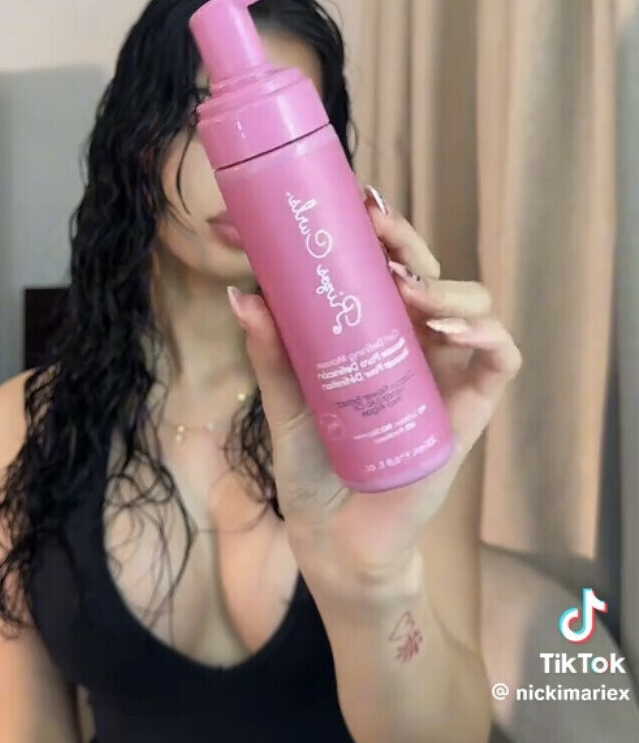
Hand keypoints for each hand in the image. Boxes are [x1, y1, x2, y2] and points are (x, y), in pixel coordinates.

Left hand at [226, 185, 521, 603]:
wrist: (335, 537)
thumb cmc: (313, 469)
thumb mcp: (286, 404)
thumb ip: (272, 354)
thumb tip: (242, 295)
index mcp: (374, 336)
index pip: (385, 270)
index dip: (378, 234)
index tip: (353, 205)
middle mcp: (415, 345)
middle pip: (429, 274)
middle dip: (406, 243)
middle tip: (374, 229)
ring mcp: (445, 374)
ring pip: (473, 303)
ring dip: (446, 285)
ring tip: (408, 289)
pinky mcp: (469, 409)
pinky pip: (500, 358)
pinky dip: (485, 332)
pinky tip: (448, 325)